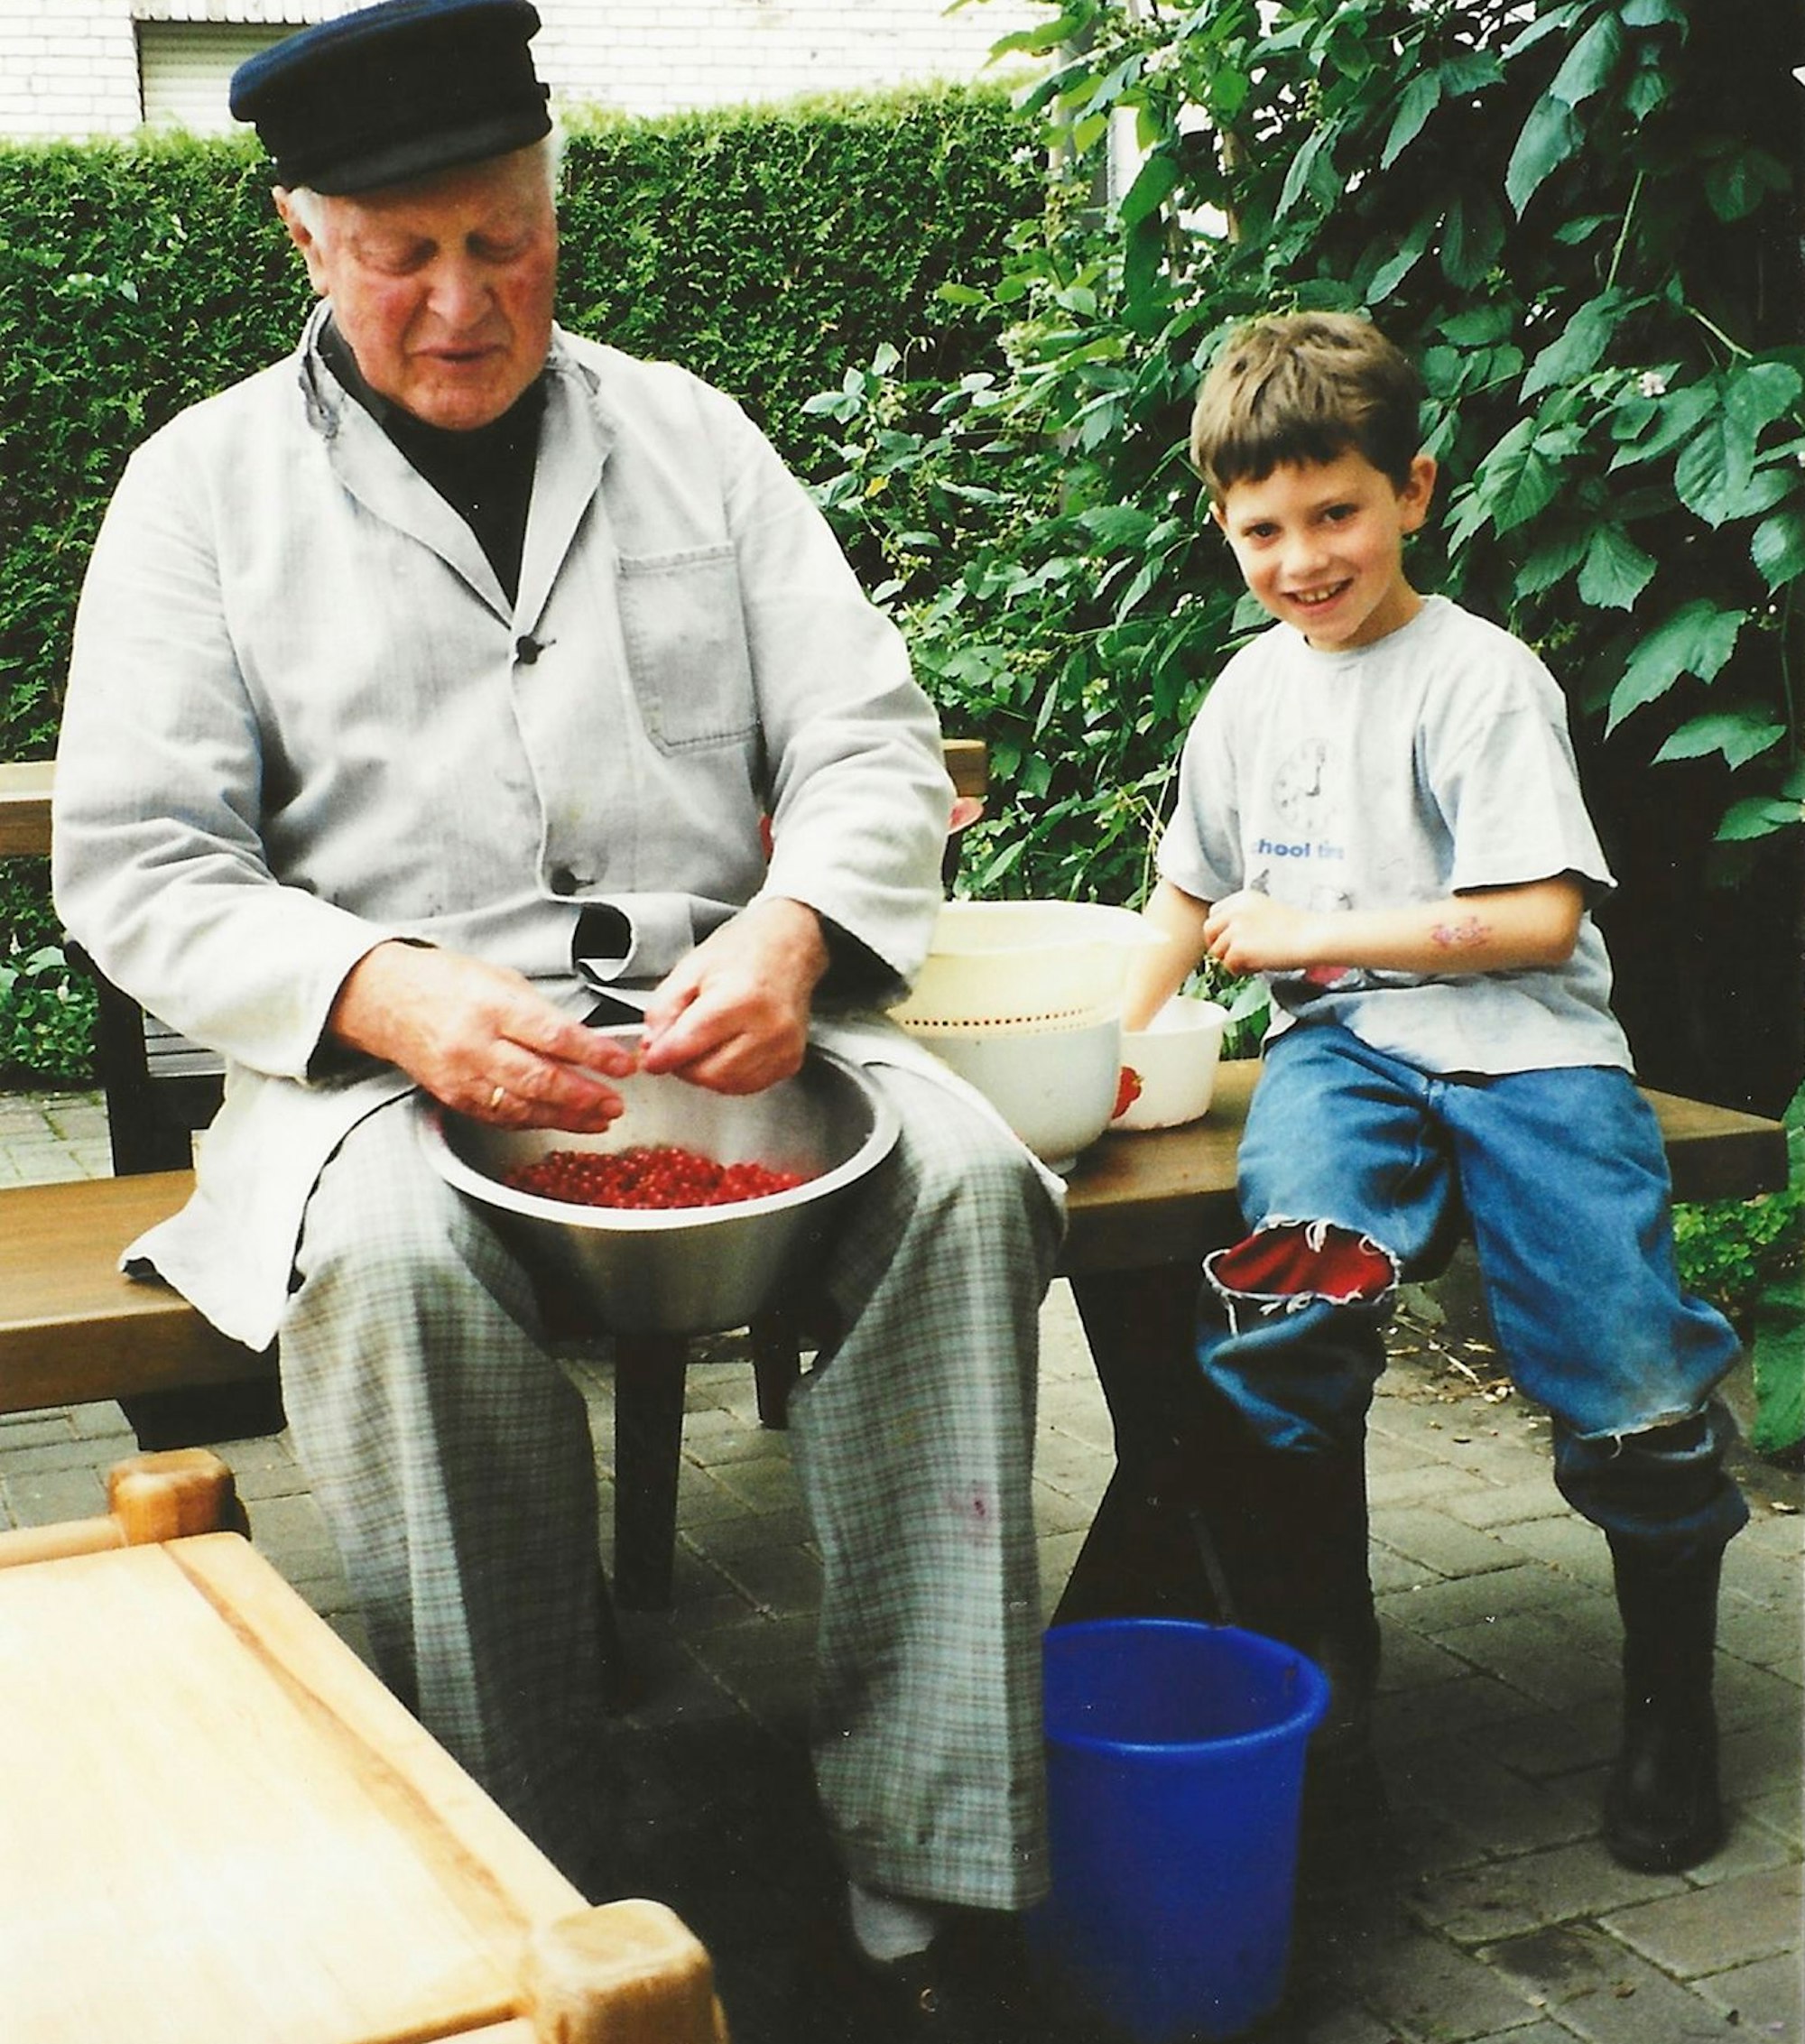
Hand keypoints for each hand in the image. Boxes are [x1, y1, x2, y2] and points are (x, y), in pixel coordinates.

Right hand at [327, 942, 636, 1129]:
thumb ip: (542, 1014)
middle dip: (585, 1096)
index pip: (554, 1036)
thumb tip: (587, 1043)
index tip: (623, 1065)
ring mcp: (462, 1076)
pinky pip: (502, 1116)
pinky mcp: (454, 1098)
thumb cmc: (446, 983)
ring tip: (599, 1118)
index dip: (595, 1055)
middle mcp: (475, 1044)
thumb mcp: (501, 980)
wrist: (386, 1000)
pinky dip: (536, 1120)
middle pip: (540, 1080)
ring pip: (523, 1107)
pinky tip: (561, 1120)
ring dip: (567, 1117)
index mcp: (492, 1005)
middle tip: (616, 1103)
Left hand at [636, 897, 829, 1093]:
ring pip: (726, 1085)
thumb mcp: (691, 968)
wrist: (788, 948)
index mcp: (741, 998)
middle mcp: (768, 1027)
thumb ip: (664, 1009)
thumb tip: (653, 1047)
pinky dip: (728, 1075)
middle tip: (677, 1045)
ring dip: (705, 1072)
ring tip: (705, 1042)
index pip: (689, 1043)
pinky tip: (727, 1049)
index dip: (661, 1056)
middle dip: (683, 1065)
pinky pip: (746, 1085)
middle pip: (708, 1073)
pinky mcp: (790, 1062)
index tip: (651, 1058)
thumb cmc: (745, 952)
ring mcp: (783, 1047)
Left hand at [1202, 890, 1326, 975]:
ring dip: (1232, 959)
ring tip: (1255, 959)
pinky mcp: (1239, 948)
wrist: (1312, 937)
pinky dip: (1242, 970)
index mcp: (1242, 898)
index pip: (1215, 913)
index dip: (1221, 930)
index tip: (1232, 940)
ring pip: (1217, 951)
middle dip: (1219, 945)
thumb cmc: (1296, 929)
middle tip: (1237, 955)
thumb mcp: (1264, 911)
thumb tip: (1223, 938)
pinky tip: (1260, 965)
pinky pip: (1229, 965)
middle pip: (1208, 930)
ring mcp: (1235, 929)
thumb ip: (1242, 918)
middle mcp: (1235, 910)